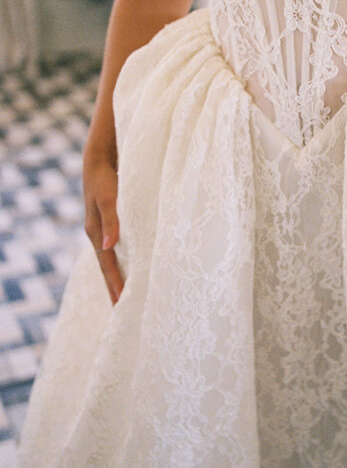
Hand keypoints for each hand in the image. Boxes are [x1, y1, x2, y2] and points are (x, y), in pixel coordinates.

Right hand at [83, 146, 123, 303]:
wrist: (100, 158)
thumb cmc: (106, 177)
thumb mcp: (109, 199)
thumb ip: (111, 221)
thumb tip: (109, 247)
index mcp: (96, 232)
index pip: (107, 265)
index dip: (115, 284)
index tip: (122, 303)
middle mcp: (98, 233)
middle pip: (107, 266)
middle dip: (114, 287)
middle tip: (122, 309)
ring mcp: (103, 228)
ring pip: (111, 258)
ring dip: (117, 276)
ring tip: (125, 294)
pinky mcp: (111, 221)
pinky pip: (116, 248)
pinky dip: (121, 260)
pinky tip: (130, 265)